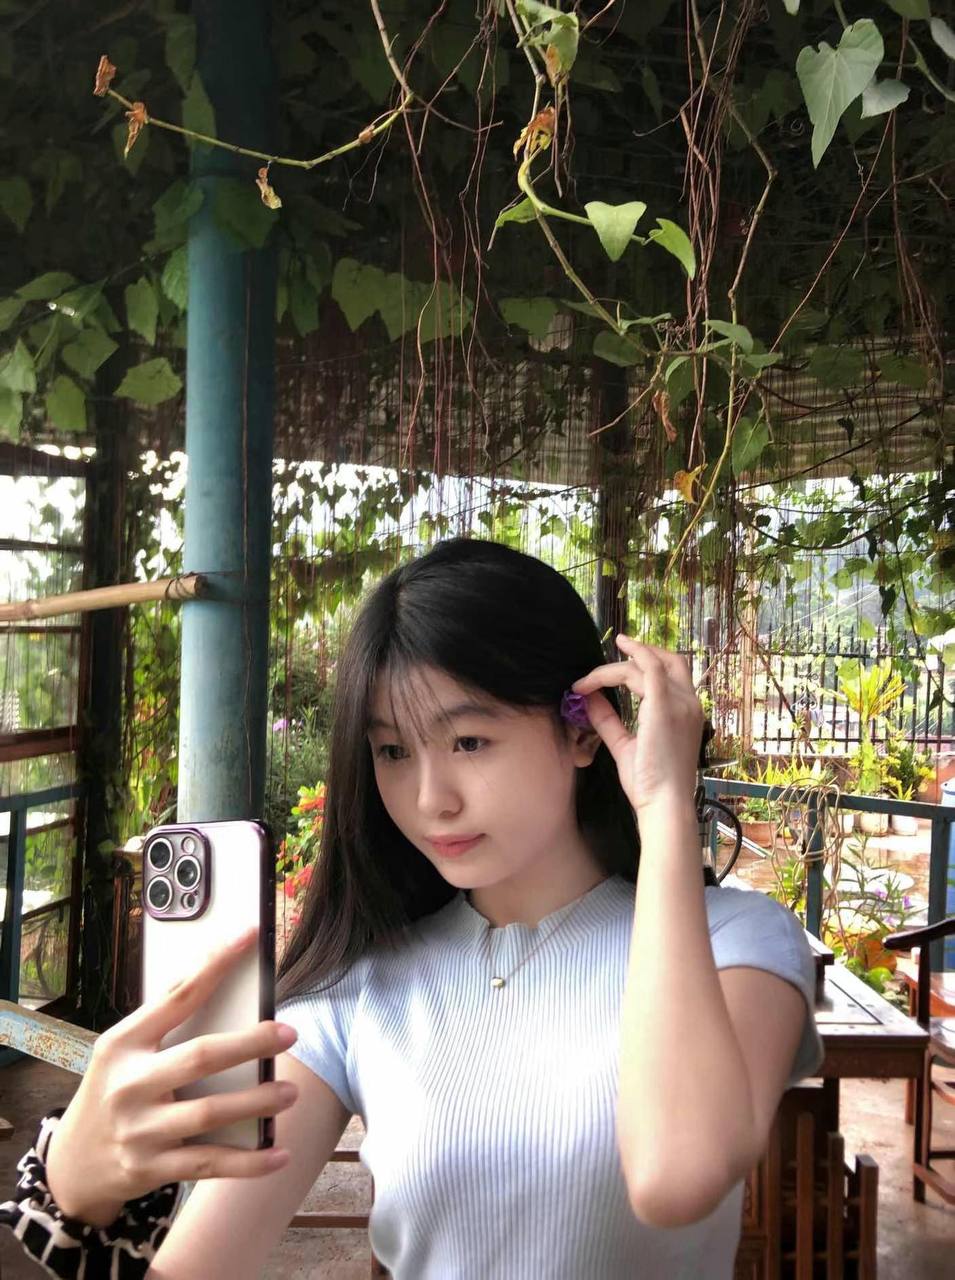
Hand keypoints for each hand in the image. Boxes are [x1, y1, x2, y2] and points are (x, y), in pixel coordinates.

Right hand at [46, 927, 298, 1227]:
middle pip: (200, 1057)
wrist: (73, 1164)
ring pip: (209, 1114)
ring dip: (256, 1102)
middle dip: (250, 1043)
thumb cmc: (114, 1091)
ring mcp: (139, 1130)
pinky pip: (209, 1163)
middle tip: (289, 1034)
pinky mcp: (151, 1168)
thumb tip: (234, 992)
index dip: (217, 964)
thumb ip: (166, 1027)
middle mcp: (129, 1085)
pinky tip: (279, 1153)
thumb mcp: (123, 1052)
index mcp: (123, 1044)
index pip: (178, 995)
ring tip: (290, 1091)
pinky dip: (248, 1162)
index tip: (249, 936)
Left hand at [572, 634, 703, 814]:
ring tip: (588, 677)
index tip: (620, 660)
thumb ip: (608, 720)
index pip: (672, 675)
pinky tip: (596, 675)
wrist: (664, 804)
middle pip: (670, 659)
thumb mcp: (625, 746)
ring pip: (647, 664)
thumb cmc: (649, 785)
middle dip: (644, 650)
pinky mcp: (665, 707)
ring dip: (615, 666)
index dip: (647, 662)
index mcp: (687, 714)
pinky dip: (619, 667)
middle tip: (619, 645)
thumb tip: (588, 698)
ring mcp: (681, 704)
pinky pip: (646, 670)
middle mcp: (689, 704)